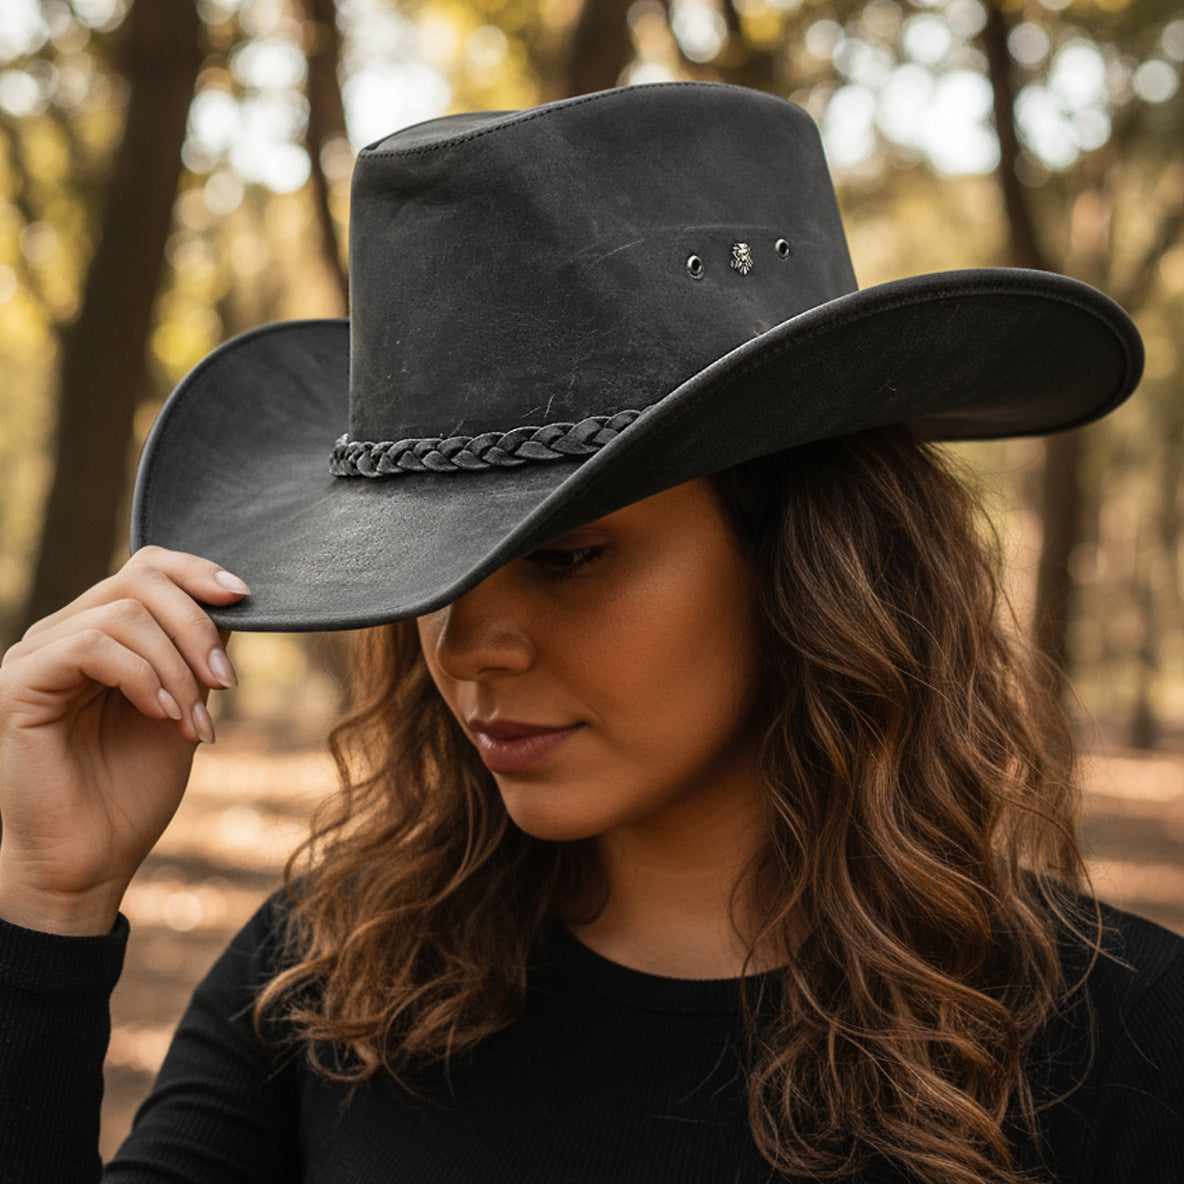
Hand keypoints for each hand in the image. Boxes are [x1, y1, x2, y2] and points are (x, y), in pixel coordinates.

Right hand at [0, 547, 248, 935]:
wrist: (92, 860)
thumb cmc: (134, 789)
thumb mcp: (186, 706)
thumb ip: (198, 652)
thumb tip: (232, 599)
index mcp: (99, 634)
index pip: (146, 568)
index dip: (198, 572)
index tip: (245, 598)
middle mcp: (61, 635)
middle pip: (139, 580)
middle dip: (197, 627)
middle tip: (227, 683)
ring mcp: (34, 656)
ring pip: (123, 615)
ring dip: (177, 667)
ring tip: (194, 721)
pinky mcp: (17, 685)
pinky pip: (91, 647)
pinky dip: (143, 677)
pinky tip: (162, 715)